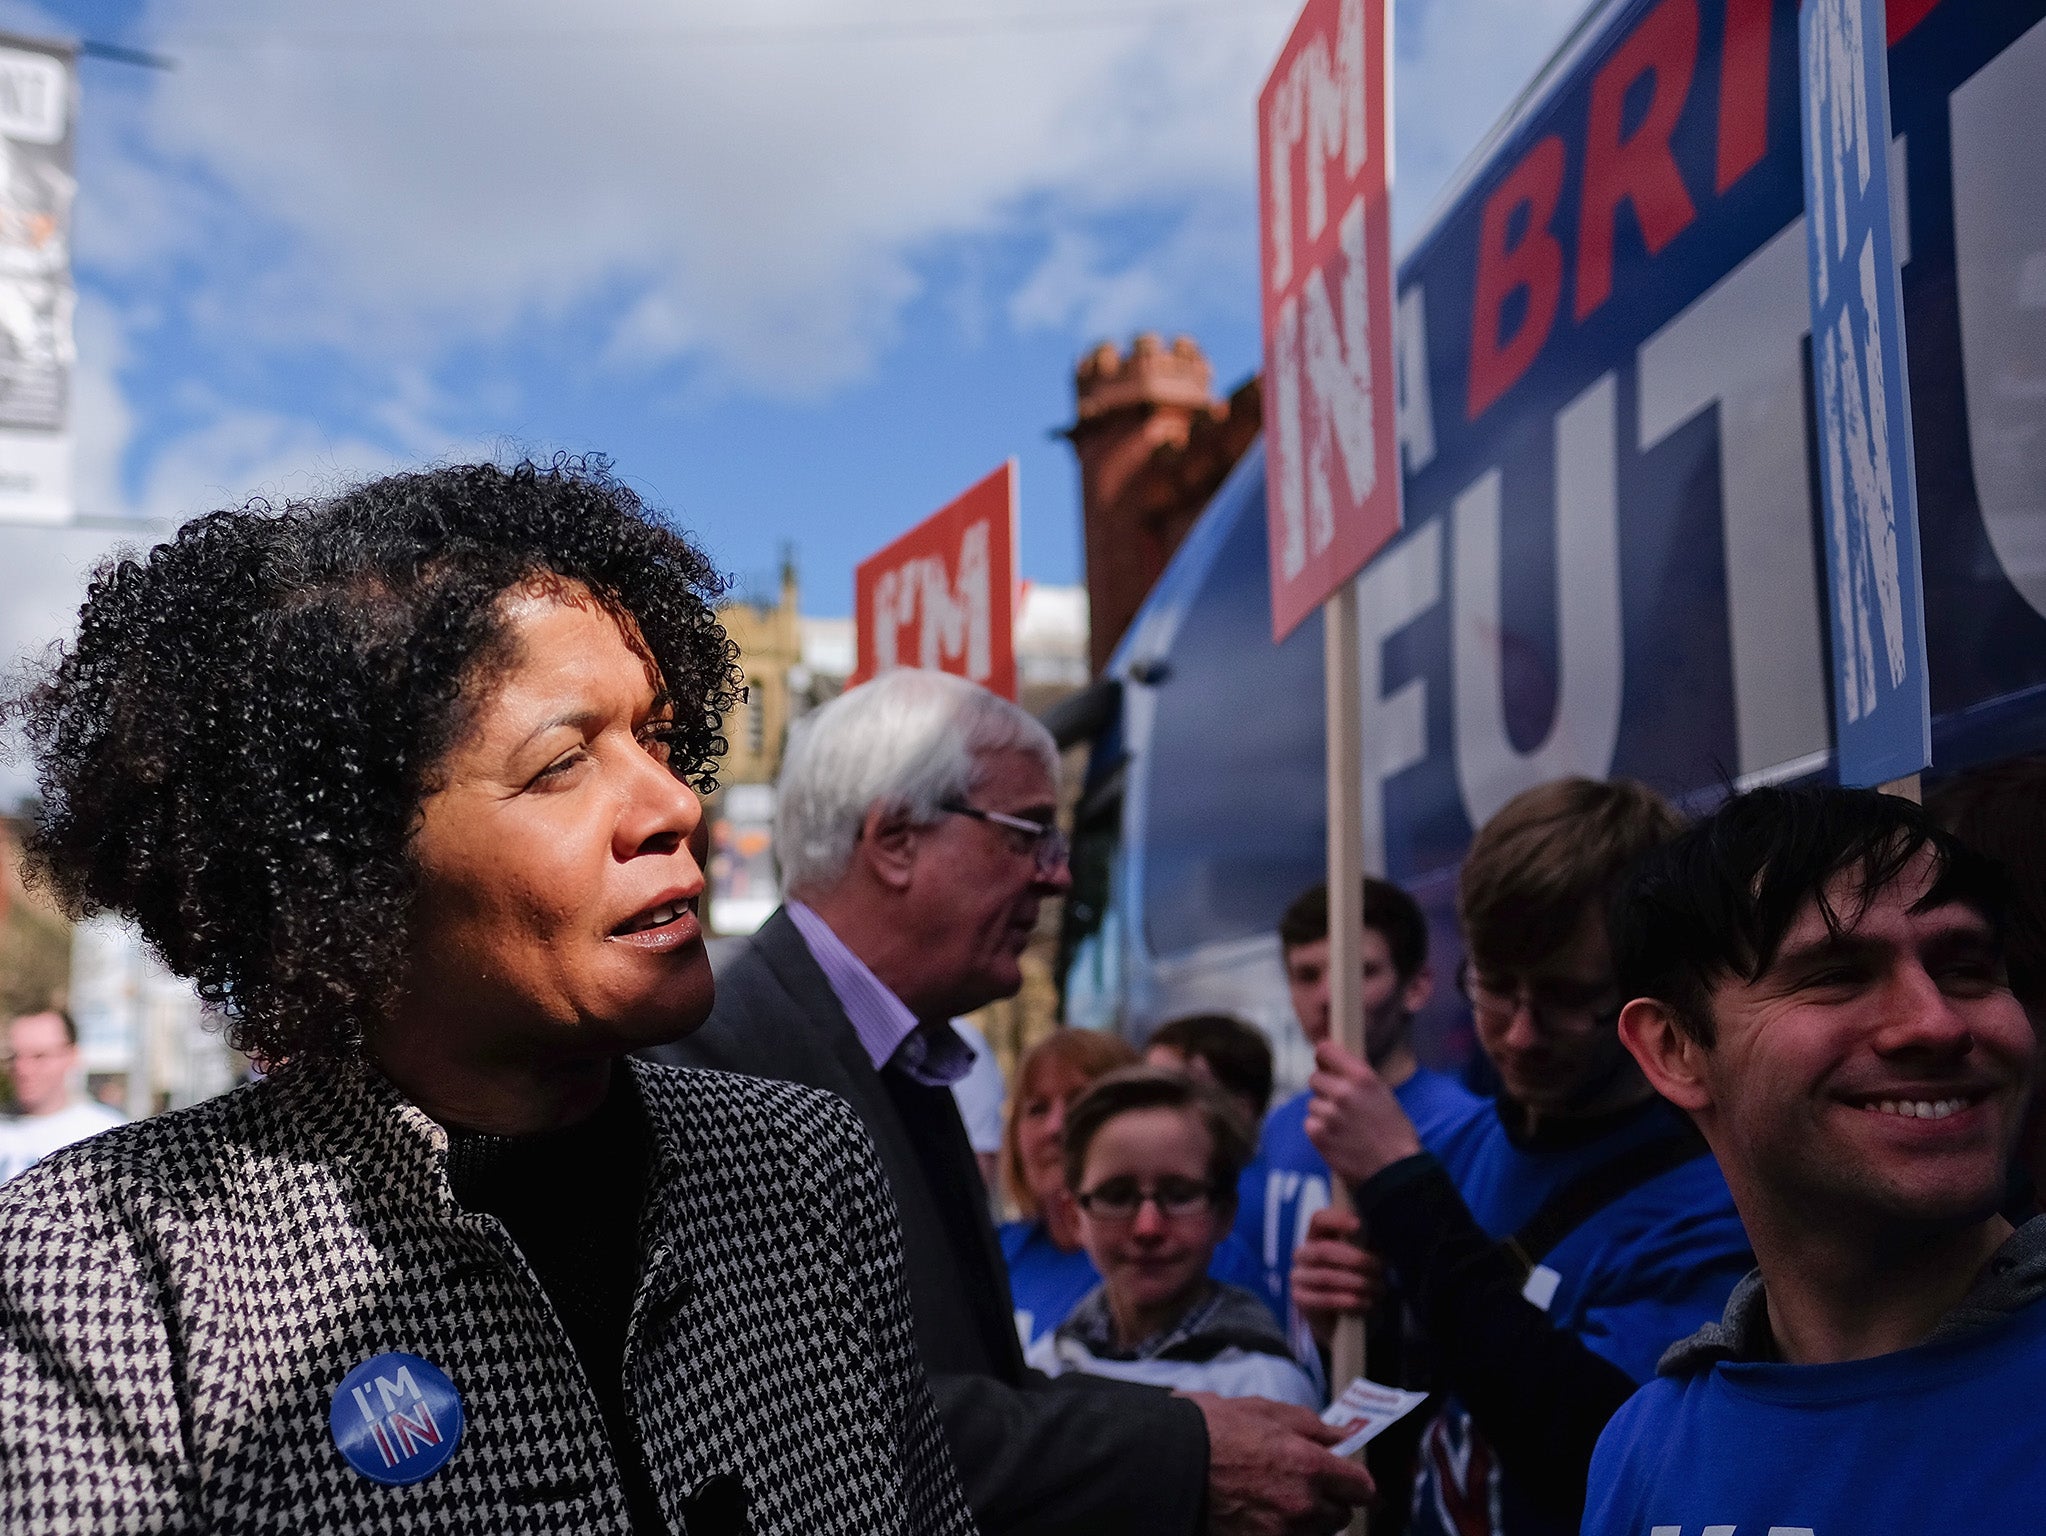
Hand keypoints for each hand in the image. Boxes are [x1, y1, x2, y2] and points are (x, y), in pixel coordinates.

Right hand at [1184, 1391, 1374, 1535]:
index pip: (1362, 1488)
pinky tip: (1259, 1515)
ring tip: (1275, 1499)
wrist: (1165, 1460)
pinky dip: (1280, 1531)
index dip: (1355, 1480)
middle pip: (1340, 1516)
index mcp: (1309, 1465)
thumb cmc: (1211, 1428)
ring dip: (1305, 1521)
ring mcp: (1280, 1533)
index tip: (1346, 1477)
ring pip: (1314, 1534)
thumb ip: (1311, 1425)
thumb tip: (1341, 1436)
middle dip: (1329, 1501)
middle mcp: (1302, 1506)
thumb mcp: (1264, 1410)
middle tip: (1303, 1484)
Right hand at [1290, 1206, 1386, 1348]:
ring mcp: (1298, 1277)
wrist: (1341, 1319)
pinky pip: (1324, 1299)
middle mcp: (1303, 1254)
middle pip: (1324, 1250)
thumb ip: (1364, 1245)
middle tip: (1379, 1269)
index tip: (1358, 1225)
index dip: (1336, 1220)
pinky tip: (1365, 1303)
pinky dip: (1348, 1301)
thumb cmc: (1354, 1280)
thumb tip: (1369, 1237)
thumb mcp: (1362, 1259)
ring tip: (1378, 1289)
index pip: (1319, 1220)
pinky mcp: (1300, 1299)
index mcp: (1317, 1237)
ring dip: (1358, 1283)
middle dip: (1356, 1259)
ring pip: (1326, 1276)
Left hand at [1305, 1039, 1422, 1184]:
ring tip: (1344, 1126)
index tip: (1325, 1065)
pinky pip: (1310, 1123)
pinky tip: (1338, 1138)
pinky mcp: (1318, 1135)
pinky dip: (1319, 1129)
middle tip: (1339, 1103)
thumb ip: (1357, 1079)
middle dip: (1324, 1089)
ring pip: (1312, 1103)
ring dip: (1323, 1111)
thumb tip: (1333, 1068)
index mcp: (1362, 1077)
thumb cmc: (1395, 1133)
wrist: (1395, 1171)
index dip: (1324, 1058)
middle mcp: (1343, 1092)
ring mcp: (1329, 1114)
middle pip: (1314, 1078)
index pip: (1325, 1051)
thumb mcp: (1383, 1094)